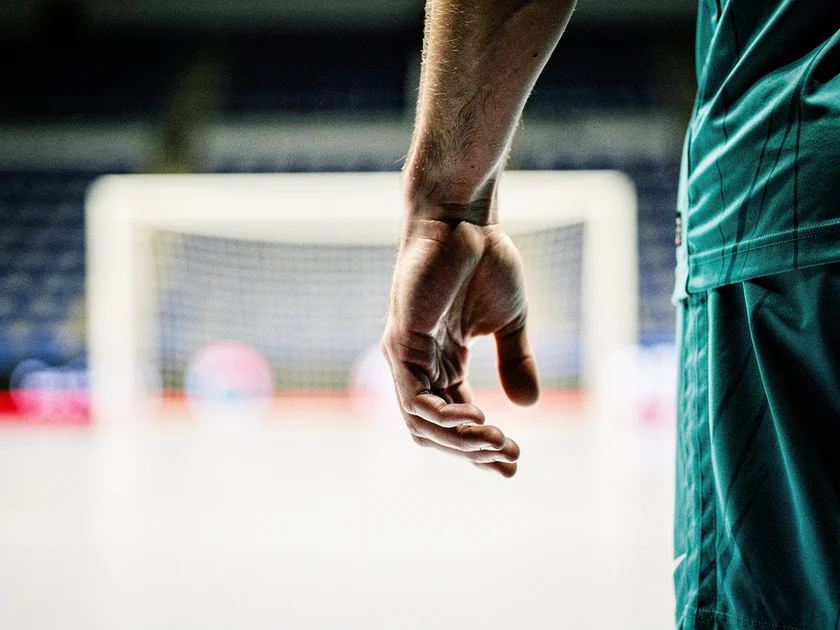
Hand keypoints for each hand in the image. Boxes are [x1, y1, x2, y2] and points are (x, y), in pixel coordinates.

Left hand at [381, 217, 539, 476]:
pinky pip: (413, 398)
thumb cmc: (485, 262)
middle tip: (509, 458)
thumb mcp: (510, 322)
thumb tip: (529, 406)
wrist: (467, 220)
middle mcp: (419, 365)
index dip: (481, 446)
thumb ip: (516, 361)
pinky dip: (442, 417)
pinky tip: (475, 422)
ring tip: (497, 442)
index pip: (455, 418)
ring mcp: (405, 356)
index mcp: (442, 362)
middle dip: (472, 452)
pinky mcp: (400, 341)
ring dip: (460, 440)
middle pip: (435, 429)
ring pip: (421, 422)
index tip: (514, 462)